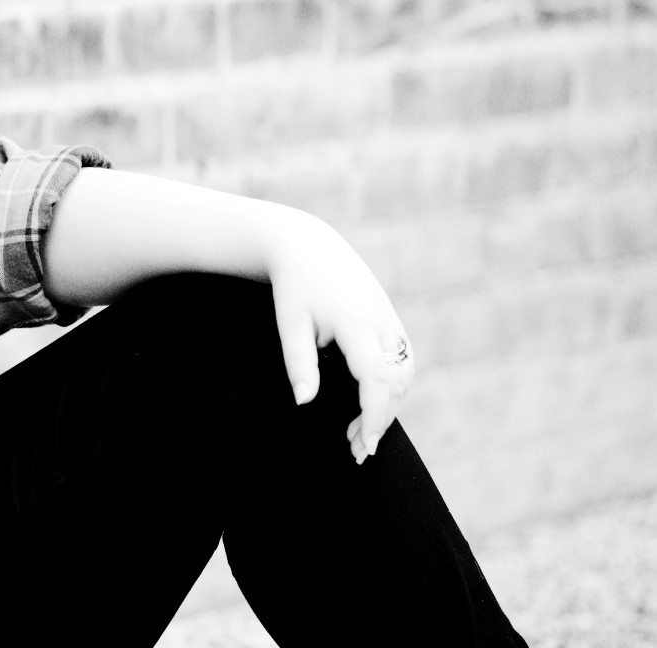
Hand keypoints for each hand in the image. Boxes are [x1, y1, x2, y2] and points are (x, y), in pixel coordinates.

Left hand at [264, 213, 415, 464]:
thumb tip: (304, 402)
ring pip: (405, 372)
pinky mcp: (390, 316)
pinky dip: (395, 386)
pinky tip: (375, 405)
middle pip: (396, 381)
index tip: (364, 445)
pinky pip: (403, 358)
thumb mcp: (289, 323)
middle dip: (381, 419)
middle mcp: (381, 320)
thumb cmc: (293, 285)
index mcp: (356, 322)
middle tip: (358, 450)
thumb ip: (298, 363)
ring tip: (363, 433)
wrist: (307, 244)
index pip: (376, 379)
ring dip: (391, 405)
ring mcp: (389, 317)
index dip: (374, 416)